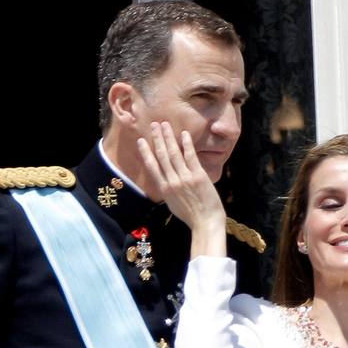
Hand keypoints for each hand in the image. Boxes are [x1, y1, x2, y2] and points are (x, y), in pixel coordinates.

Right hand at [137, 121, 225, 235]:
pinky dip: (186, 144)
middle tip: (153, 125)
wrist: (205, 223)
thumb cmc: (191, 216)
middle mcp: (172, 181)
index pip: (152, 166)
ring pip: (173, 153)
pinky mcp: (198, 176)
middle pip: (161, 156)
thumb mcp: (173, 204)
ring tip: (165, 124)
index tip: (141, 141)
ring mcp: (185, 178)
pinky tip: (184, 134)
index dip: (145, 152)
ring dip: (168, 137)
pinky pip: (190, 157)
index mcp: (164, 189)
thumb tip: (164, 180)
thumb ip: (168, 190)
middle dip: (157, 139)